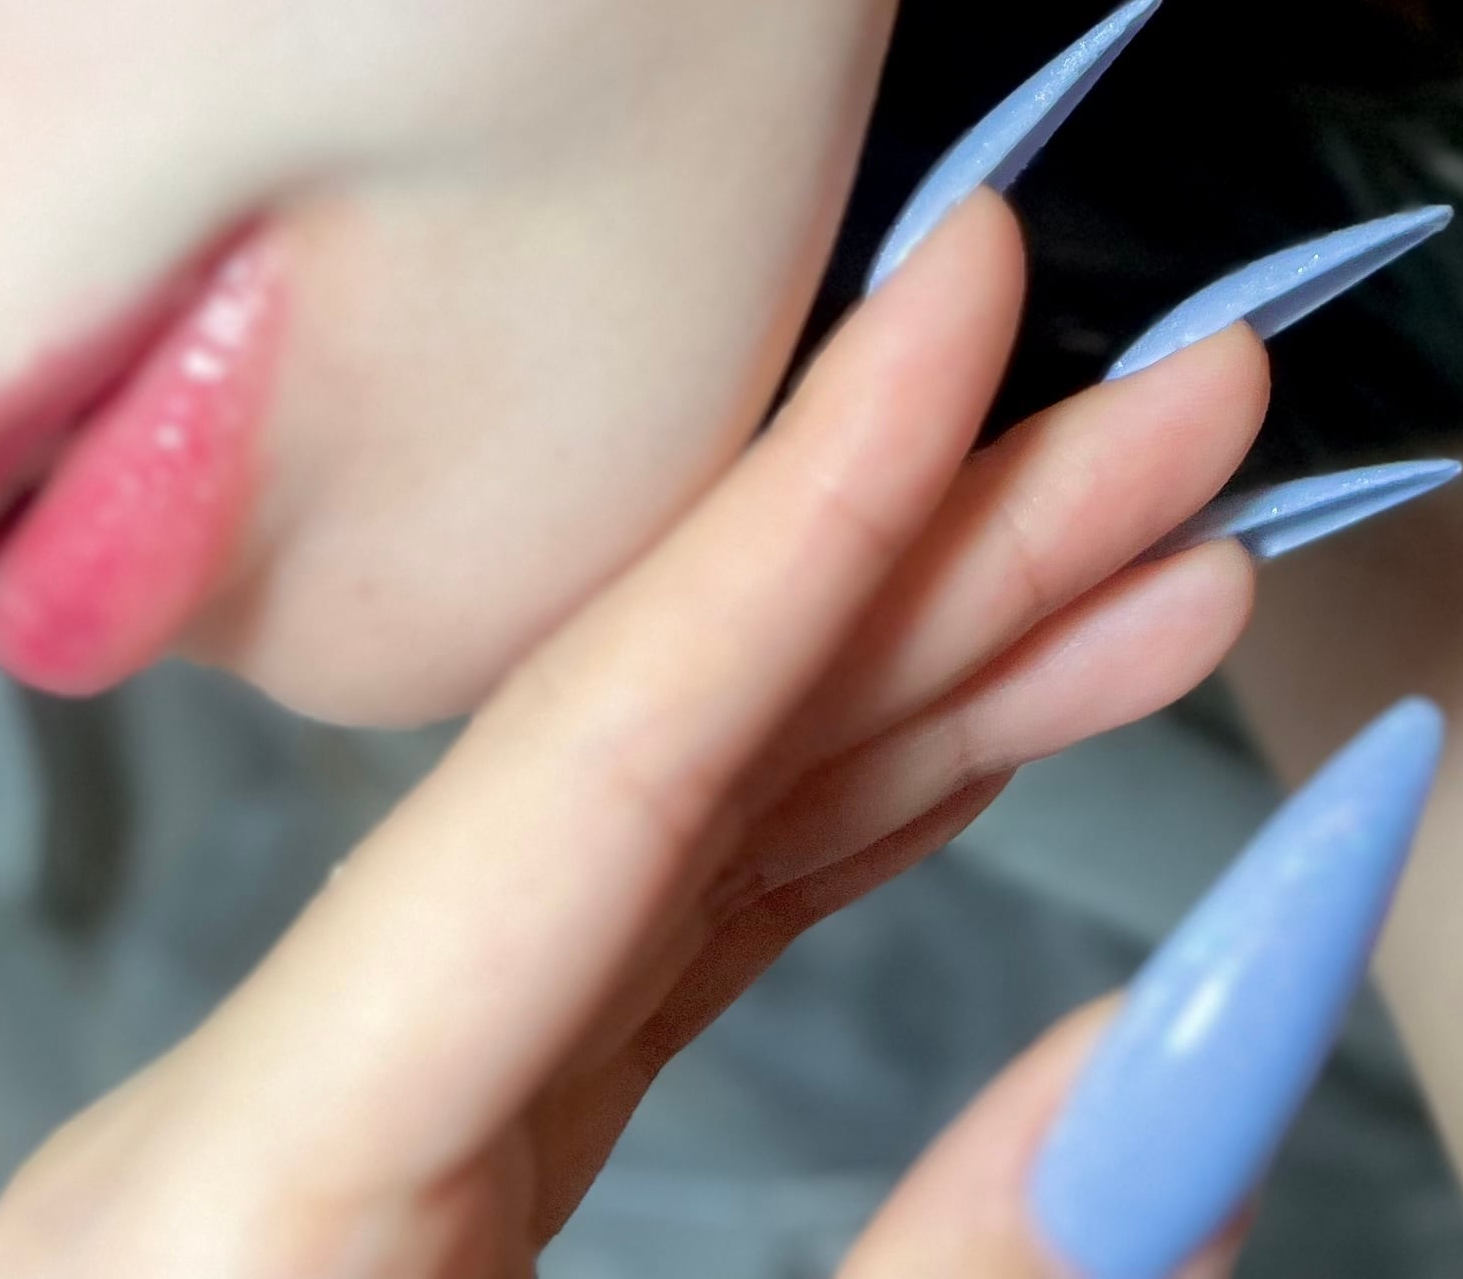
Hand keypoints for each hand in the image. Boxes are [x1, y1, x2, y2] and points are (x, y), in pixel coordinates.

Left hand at [0, 195, 1267, 1278]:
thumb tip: (1213, 1049)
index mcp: (249, 1203)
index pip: (596, 758)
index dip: (819, 496)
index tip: (982, 277)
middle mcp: (272, 1129)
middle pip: (656, 765)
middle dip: (951, 559)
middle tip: (1202, 403)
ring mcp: (338, 1167)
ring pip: (671, 851)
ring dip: (936, 693)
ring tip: (1178, 563)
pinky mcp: (406, 1218)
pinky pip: (641, 969)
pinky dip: (838, 842)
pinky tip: (997, 741)